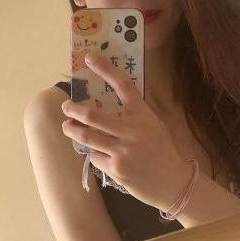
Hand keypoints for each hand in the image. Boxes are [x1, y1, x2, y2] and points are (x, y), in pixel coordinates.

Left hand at [62, 50, 192, 209]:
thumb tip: (100, 107)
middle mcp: (133, 130)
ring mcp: (124, 151)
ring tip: (67, 126)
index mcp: (143, 114)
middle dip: (73, 109)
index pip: (123, 85)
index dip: (105, 68)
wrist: (174, 183)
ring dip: (72, 130)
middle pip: (92, 115)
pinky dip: (93, 153)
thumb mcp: (152, 125)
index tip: (89, 57)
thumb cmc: (161, 150)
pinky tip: (98, 154)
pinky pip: (95, 157)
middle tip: (66, 107)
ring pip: (86, 137)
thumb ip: (131, 115)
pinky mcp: (117, 169)